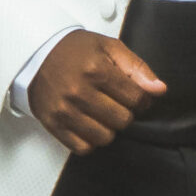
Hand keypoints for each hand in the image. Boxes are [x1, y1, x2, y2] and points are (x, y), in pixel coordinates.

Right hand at [27, 31, 165, 153]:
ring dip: (108, 128)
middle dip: (125, 112)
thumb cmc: (74, 50)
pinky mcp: (54, 124)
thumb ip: (137, 68)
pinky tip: (88, 124)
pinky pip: (83, 148)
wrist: (36, 54)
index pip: (137, 99)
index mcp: (96, 70)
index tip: (133, 95)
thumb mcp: (109, 47)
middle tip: (115, 102)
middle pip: (123, 120)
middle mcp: (79, 92)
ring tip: (101, 112)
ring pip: (105, 138)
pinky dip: (90, 140)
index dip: (142, 99)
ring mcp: (65, 111)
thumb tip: (159, 90)